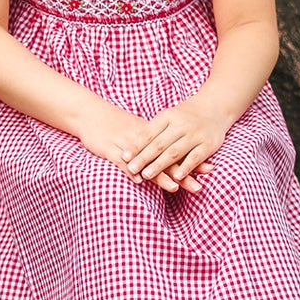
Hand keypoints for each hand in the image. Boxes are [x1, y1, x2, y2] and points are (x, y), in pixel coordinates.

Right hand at [75, 100, 202, 192]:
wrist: (89, 112)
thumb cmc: (114, 125)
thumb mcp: (137, 133)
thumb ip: (154, 145)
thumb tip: (173, 157)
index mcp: (151, 136)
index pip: (176, 150)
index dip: (192, 160)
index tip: (210, 170)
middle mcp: (142, 140)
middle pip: (166, 159)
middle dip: (183, 173)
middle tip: (199, 186)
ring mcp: (126, 144)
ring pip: (146, 161)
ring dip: (160, 175)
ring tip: (174, 187)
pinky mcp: (109, 148)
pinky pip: (121, 161)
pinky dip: (130, 170)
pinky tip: (138, 180)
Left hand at [123, 91, 234, 187]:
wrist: (214, 107)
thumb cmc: (185, 116)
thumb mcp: (168, 117)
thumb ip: (153, 130)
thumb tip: (131, 146)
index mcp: (167, 117)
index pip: (149, 133)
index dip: (136, 145)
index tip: (124, 156)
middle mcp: (180, 125)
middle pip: (159, 144)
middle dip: (144, 157)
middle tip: (131, 169)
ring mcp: (194, 135)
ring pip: (174, 151)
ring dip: (160, 164)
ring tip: (147, 175)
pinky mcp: (208, 144)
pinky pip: (196, 157)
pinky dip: (186, 167)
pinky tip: (177, 176)